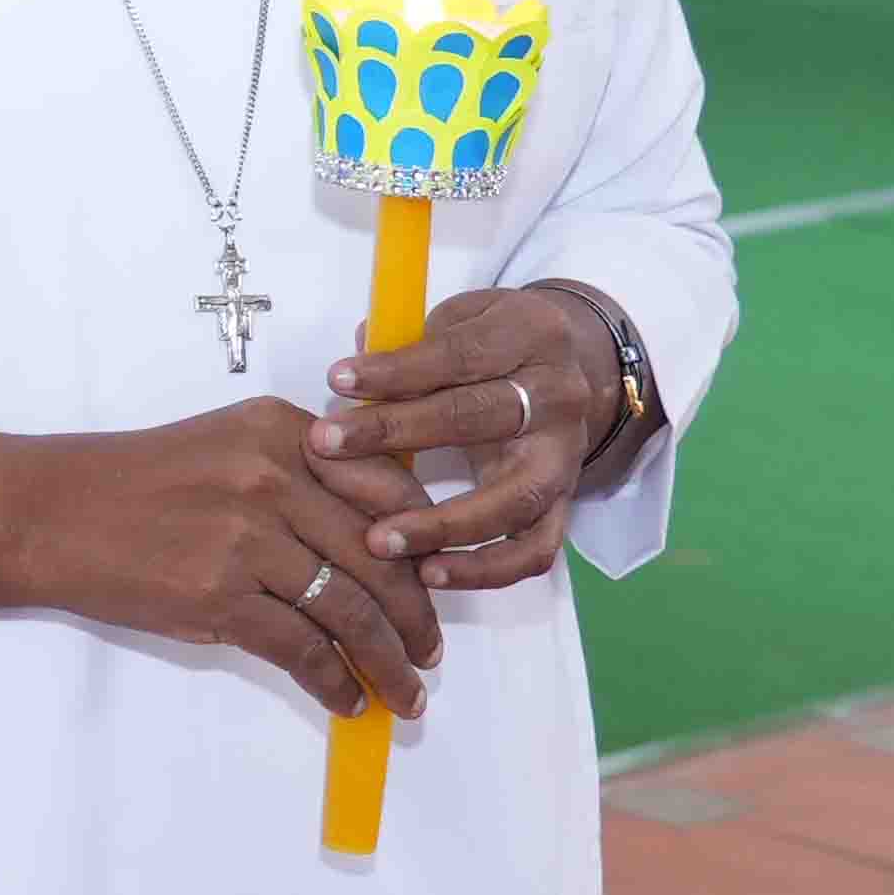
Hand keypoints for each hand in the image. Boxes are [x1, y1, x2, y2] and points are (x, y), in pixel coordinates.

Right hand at [0, 399, 441, 714]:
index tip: (436, 586)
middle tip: (429, 654)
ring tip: (405, 693)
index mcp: (283, 431)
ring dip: (387, 663)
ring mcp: (246, 538)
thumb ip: (301, 473)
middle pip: (380, 559)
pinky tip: (345, 701)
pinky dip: (332, 683)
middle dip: (416, 619)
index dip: (423, 549)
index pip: (388, 492)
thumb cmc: (133, 484)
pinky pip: (300, 649)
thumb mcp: (227, 447)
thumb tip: (382, 540)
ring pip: (350, 612)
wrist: (47, 513)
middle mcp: (273, 476)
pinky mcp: (218, 596)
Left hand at [317, 281, 634, 590]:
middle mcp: (559, 397)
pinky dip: (485, 570)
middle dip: (397, 432)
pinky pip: (534, 550)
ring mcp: (566, 457)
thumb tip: (351, 371)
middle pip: (479, 418)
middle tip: (327, 447)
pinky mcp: (565, 505)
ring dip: (442, 525)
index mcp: (533, 335)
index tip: (335, 380)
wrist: (564, 370)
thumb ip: (409, 341)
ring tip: (379, 540)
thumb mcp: (459, 320)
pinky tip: (428, 574)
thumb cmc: (491, 346)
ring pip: (513, 499)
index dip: (396, 370)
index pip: (459, 355)